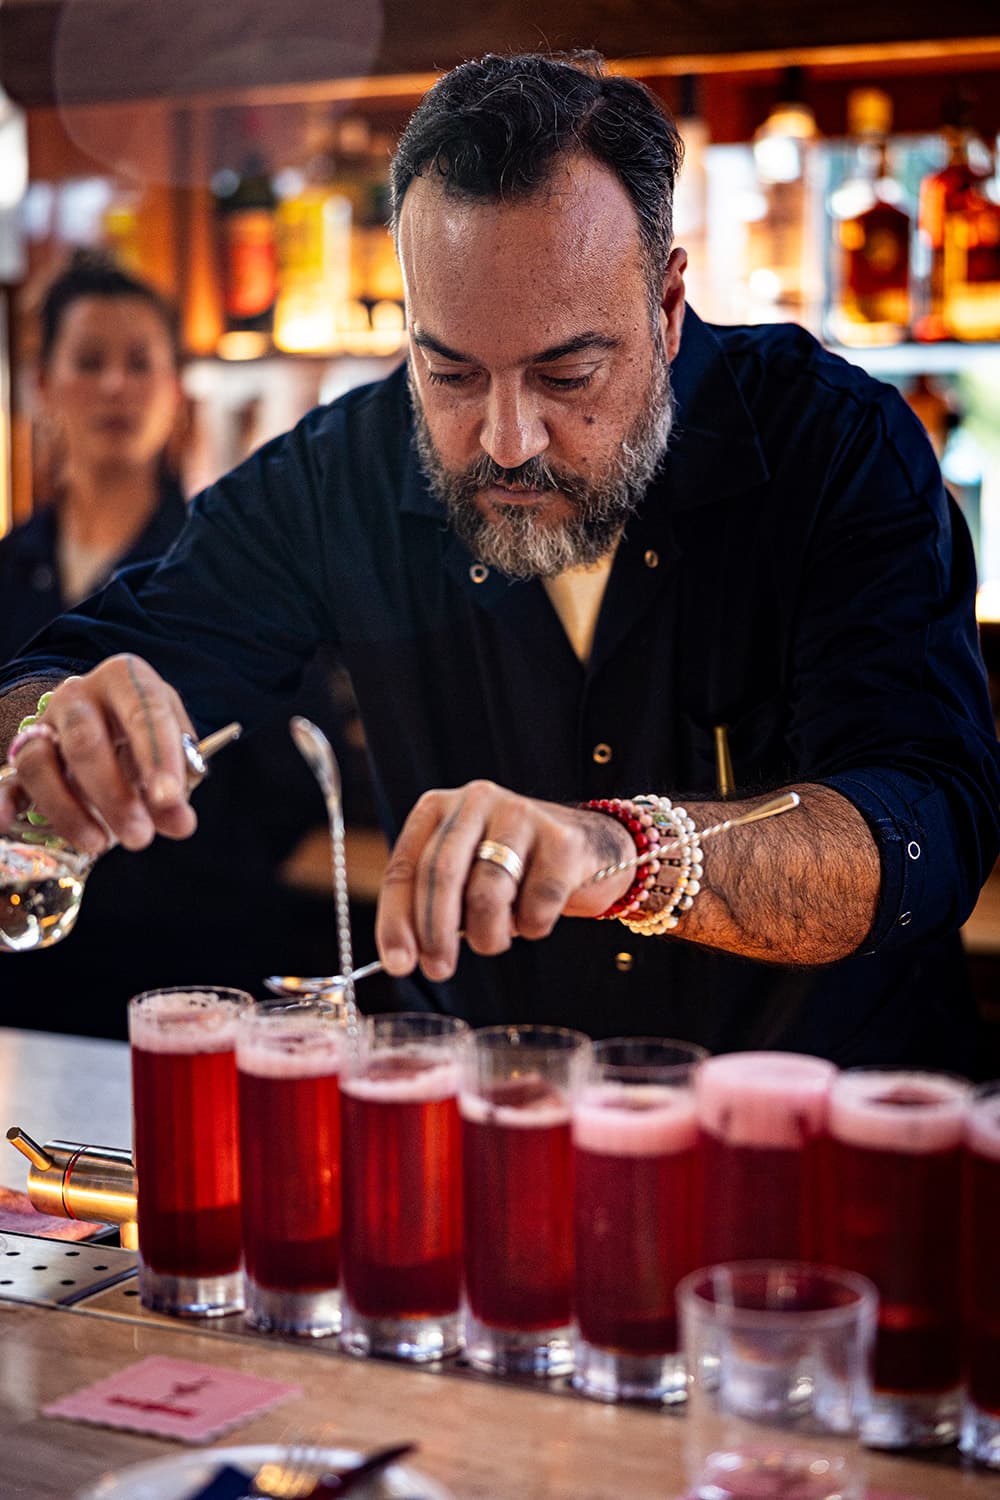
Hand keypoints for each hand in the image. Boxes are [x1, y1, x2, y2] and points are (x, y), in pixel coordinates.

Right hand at [0, 655, 197, 855]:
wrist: (115, 728)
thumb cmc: (148, 736)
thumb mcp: (172, 751)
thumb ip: (176, 787)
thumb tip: (180, 823)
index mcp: (125, 679)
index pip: (143, 712)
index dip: (158, 757)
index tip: (169, 799)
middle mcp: (78, 695)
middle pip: (85, 741)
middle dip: (113, 794)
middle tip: (139, 836)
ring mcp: (45, 725)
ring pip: (39, 763)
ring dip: (67, 810)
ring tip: (99, 844)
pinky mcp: (23, 757)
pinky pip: (6, 780)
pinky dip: (2, 803)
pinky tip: (4, 825)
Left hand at [375, 780, 634, 981]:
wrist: (590, 847)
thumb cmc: (514, 869)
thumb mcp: (464, 874)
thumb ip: (431, 904)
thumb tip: (401, 958)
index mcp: (439, 808)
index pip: (405, 867)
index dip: (396, 920)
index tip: (399, 964)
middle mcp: (476, 801)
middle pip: (441, 874)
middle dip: (436, 932)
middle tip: (438, 970)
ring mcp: (521, 815)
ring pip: (487, 894)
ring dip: (488, 936)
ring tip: (496, 939)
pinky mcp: (562, 841)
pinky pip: (536, 904)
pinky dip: (532, 926)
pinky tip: (536, 918)